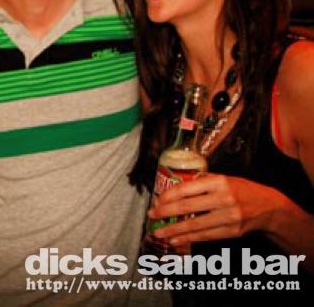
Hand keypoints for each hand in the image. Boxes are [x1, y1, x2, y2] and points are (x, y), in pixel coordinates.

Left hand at [149, 173, 288, 246]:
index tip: (156, 201)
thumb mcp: (223, 179)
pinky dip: (189, 238)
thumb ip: (201, 184)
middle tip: (151, 216)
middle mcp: (224, 198)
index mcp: (218, 182)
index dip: (168, 196)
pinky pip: (205, 236)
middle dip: (165, 213)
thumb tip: (173, 192)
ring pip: (194, 225)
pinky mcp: (232, 231)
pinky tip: (176, 240)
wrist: (268, 207)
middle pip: (187, 207)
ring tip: (159, 232)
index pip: (186, 189)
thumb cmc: (240, 190)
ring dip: (173, 230)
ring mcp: (229, 216)